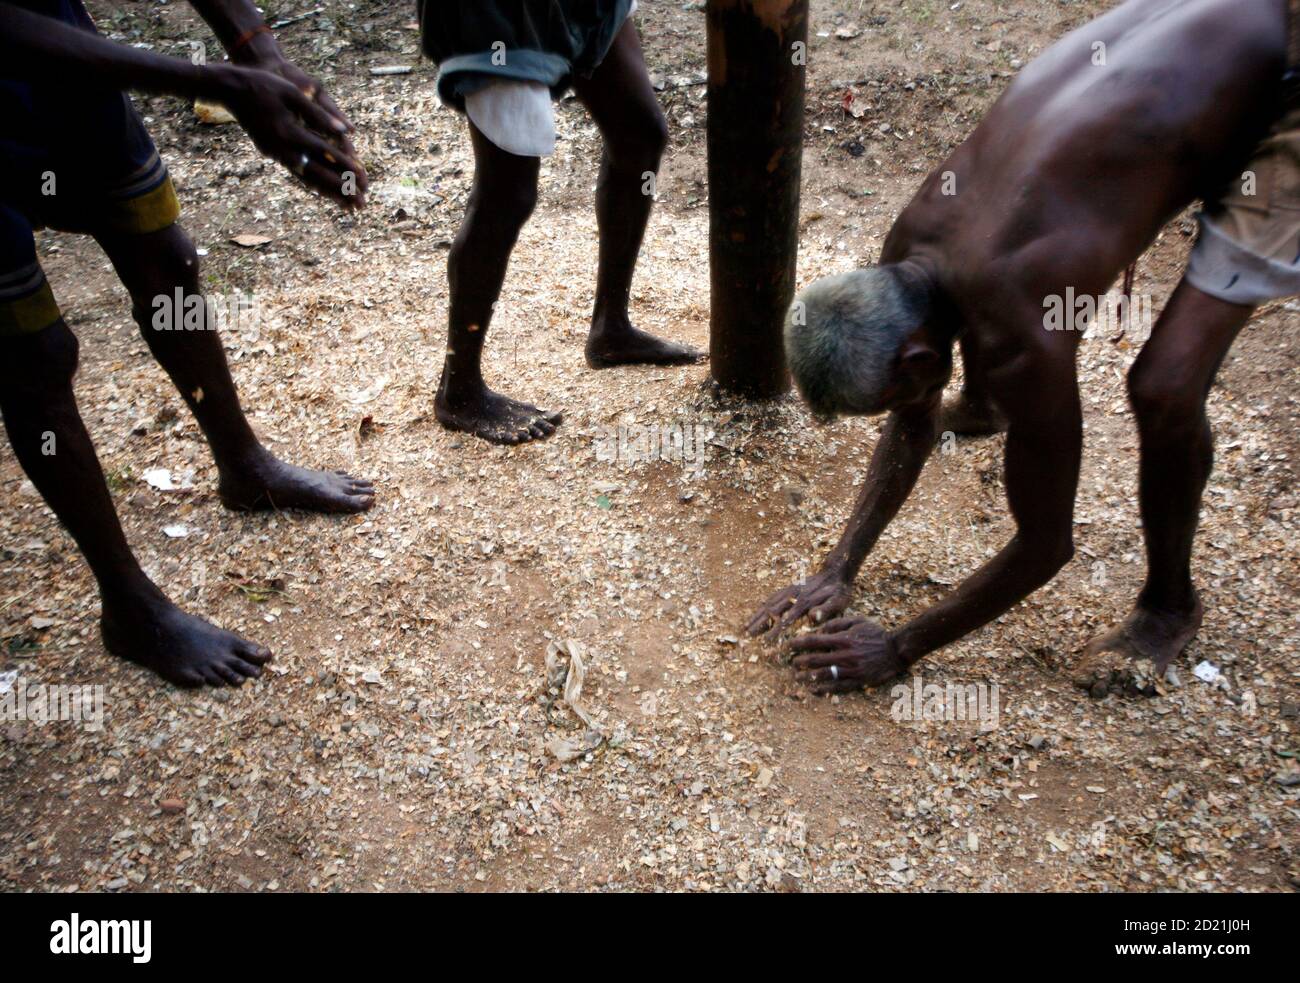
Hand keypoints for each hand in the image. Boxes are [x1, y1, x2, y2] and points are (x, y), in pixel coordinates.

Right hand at [210, 62, 367, 207]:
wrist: (230, 89)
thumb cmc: (264, 85)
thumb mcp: (293, 93)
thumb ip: (320, 114)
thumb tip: (347, 132)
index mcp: (289, 131)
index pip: (323, 151)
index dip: (344, 164)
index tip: (362, 176)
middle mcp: (282, 148)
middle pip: (317, 173)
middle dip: (341, 189)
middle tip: (361, 204)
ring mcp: (275, 153)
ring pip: (307, 178)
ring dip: (329, 193)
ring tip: (348, 207)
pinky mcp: (272, 153)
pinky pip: (297, 174)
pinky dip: (313, 184)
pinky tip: (325, 193)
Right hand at [746, 567, 851, 636]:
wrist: (836, 571)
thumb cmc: (838, 591)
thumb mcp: (838, 601)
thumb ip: (826, 610)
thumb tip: (813, 617)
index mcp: (804, 602)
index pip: (786, 618)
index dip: (776, 630)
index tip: (766, 641)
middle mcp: (793, 595)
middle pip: (772, 610)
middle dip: (759, 623)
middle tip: (748, 635)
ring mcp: (789, 590)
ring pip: (769, 603)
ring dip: (757, 615)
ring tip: (746, 626)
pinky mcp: (789, 587)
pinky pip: (772, 597)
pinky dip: (762, 606)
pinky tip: (757, 613)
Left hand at [787, 617, 902, 692]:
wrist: (896, 650)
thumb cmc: (875, 633)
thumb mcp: (857, 621)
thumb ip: (836, 623)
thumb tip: (819, 630)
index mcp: (843, 639)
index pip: (814, 641)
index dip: (798, 643)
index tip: (788, 645)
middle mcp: (845, 655)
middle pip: (816, 659)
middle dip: (800, 662)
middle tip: (792, 663)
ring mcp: (851, 670)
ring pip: (825, 675)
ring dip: (808, 677)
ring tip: (798, 677)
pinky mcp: (858, 681)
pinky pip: (838, 687)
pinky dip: (824, 689)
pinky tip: (814, 690)